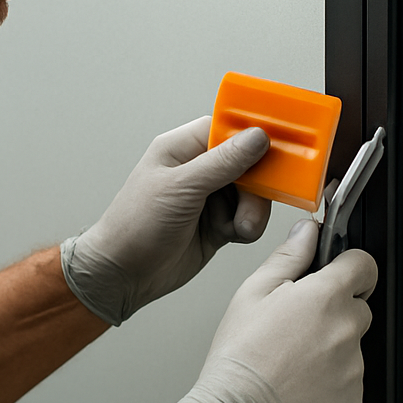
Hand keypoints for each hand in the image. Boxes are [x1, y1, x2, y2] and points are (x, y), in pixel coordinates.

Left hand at [60, 117, 271, 325]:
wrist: (124, 274)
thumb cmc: (135, 225)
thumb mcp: (181, 188)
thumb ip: (222, 162)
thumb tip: (256, 136)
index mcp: (182, 148)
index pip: (228, 128)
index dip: (254, 136)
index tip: (278, 146)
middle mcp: (198, 169)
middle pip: (248, 163)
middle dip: (257, 184)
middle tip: (257, 200)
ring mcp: (209, 197)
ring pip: (253, 193)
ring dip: (252, 211)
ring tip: (239, 227)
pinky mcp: (217, 223)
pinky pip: (248, 217)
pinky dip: (247, 227)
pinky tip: (231, 235)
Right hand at [165, 219, 377, 402]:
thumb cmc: (238, 359)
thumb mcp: (252, 292)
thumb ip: (289, 256)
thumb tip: (308, 231)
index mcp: (325, 297)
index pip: (364, 264)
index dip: (349, 266)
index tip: (337, 274)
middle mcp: (346, 329)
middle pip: (358, 307)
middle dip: (335, 311)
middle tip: (297, 327)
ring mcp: (353, 367)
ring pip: (352, 346)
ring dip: (332, 348)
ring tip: (292, 360)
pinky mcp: (353, 400)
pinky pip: (350, 380)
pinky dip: (332, 381)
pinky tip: (300, 383)